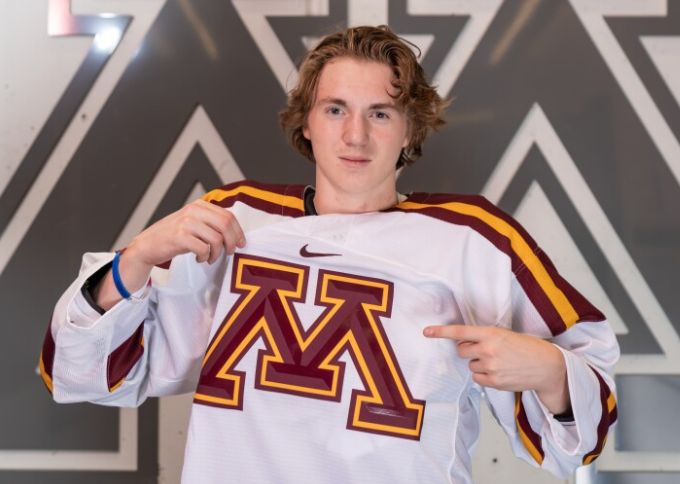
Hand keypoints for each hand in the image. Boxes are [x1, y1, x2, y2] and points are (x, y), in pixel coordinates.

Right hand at [126, 198, 245, 266]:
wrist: (147, 245)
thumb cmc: (173, 236)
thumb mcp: (193, 223)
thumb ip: (211, 222)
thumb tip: (236, 234)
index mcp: (199, 205)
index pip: (228, 216)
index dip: (238, 231)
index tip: (241, 243)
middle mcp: (193, 210)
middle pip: (226, 225)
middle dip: (232, 242)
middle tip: (229, 253)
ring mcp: (186, 222)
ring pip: (217, 239)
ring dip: (217, 253)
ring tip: (209, 258)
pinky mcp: (180, 236)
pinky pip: (204, 249)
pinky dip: (205, 257)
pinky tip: (199, 258)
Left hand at [423, 324, 569, 413]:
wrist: (547, 367)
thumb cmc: (527, 347)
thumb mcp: (506, 335)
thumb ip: (485, 337)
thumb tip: (465, 342)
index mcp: (491, 334)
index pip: (460, 332)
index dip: (441, 332)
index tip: (426, 331)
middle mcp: (488, 350)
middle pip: (461, 350)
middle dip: (468, 350)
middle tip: (484, 350)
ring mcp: (491, 367)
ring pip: (471, 365)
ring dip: (479, 363)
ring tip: (499, 362)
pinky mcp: (494, 382)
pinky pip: (478, 378)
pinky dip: (485, 376)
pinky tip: (500, 372)